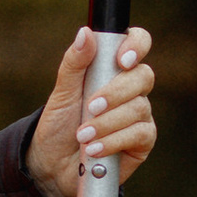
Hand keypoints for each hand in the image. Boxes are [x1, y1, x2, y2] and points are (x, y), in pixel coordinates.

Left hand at [27, 26, 158, 196]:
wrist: (53, 163)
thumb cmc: (59, 124)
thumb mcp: (62, 92)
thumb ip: (75, 62)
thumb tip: (85, 32)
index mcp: (113, 68)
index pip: (138, 43)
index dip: (136, 45)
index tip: (121, 60)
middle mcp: (131, 88)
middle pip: (143, 76)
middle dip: (115, 93)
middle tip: (91, 107)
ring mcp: (140, 114)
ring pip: (139, 108)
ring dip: (108, 122)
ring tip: (83, 136)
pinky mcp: (143, 141)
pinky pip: (141, 134)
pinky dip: (115, 140)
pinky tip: (95, 149)